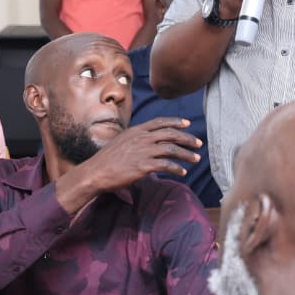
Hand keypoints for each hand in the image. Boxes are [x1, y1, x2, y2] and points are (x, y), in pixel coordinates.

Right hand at [57, 118, 201, 213]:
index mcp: (136, 130)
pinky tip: (183, 172)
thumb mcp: (121, 141)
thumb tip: (148, 141)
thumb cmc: (106, 160)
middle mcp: (142, 138)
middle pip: (171, 134)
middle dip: (187, 138)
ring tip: (196, 159)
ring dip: (186, 154)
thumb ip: (136, 139)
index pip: (160, 122)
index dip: (176, 122)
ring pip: (172, 149)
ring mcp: (143, 151)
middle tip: (198, 144)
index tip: (187, 124)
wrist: (95, 172)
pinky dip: (177, 168)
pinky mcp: (143, 165)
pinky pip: (166, 165)